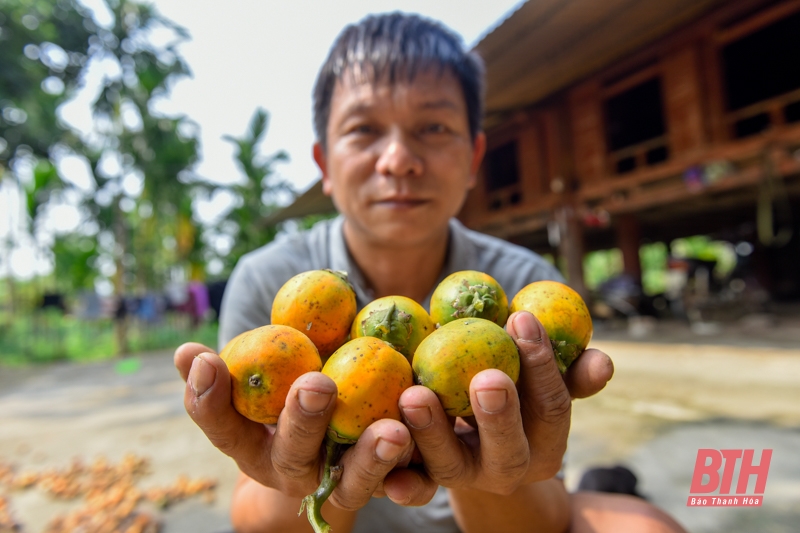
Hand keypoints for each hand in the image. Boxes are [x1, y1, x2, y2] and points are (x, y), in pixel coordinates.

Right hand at [174, 343, 415, 510]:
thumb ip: (237, 366)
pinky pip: (402, 487)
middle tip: (316, 385)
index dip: (208, 399)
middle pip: (294, 452)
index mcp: (254, 444)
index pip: (222, 427)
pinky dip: (412, 481)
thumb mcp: (265, 379)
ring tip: (390, 431)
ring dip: (370, 458)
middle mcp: (294, 470)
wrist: (335, 444)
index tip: (209, 360)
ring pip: (352, 482)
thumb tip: (185, 352)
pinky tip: (424, 463)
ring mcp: (340, 485)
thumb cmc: (290, 395)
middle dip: (303, 421)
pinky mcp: (386, 486)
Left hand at [384, 311, 612, 502]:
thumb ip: (566, 369)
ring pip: (451, 466)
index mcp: (545, 443)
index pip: (552, 408)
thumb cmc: (512, 384)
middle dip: (499, 415)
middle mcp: (509, 470)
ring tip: (415, 396)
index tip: (522, 319)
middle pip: (508, 450)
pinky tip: (387, 473)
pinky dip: (400, 482)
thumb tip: (603, 362)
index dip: (543, 366)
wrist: (468, 429)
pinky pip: (412, 485)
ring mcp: (465, 479)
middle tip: (487, 377)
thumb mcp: (537, 377)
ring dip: (433, 432)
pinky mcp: (425, 482)